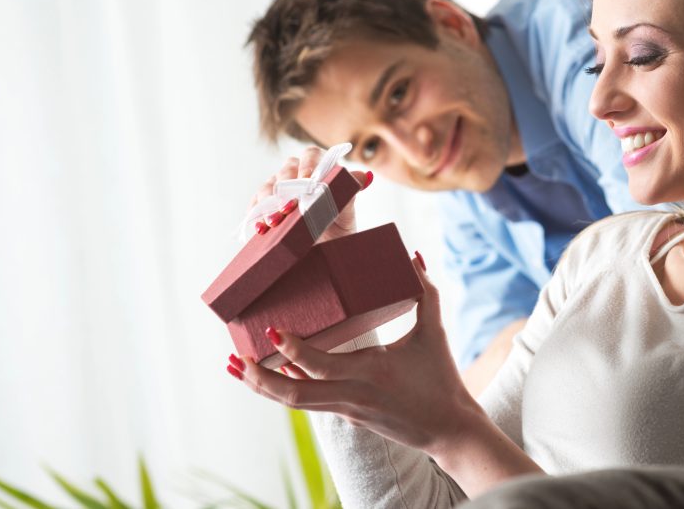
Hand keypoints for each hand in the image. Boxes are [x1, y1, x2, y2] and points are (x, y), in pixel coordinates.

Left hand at [227, 254, 486, 457]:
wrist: (448, 429)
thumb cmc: (441, 379)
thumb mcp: (434, 333)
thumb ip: (425, 292)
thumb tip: (416, 255)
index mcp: (371, 371)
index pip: (319, 364)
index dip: (291, 350)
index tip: (272, 331)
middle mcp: (351, 394)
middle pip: (292, 394)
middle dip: (258, 377)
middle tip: (235, 358)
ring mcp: (346, 408)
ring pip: (294, 403)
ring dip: (262, 387)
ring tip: (237, 369)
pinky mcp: (346, 414)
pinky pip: (308, 402)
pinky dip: (286, 388)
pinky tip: (271, 375)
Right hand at [247, 146, 372, 241]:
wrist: (323, 254)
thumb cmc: (338, 230)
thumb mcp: (347, 214)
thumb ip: (351, 193)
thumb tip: (366, 177)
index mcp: (320, 170)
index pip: (311, 154)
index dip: (308, 164)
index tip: (307, 180)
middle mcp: (297, 175)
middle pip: (286, 169)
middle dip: (286, 188)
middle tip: (289, 207)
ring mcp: (280, 190)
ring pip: (269, 186)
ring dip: (269, 203)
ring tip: (274, 221)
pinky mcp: (265, 206)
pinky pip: (256, 204)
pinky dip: (256, 214)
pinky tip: (260, 227)